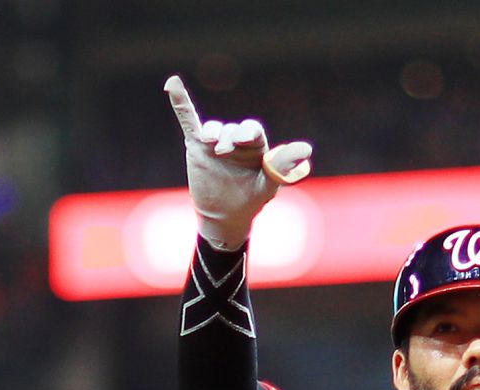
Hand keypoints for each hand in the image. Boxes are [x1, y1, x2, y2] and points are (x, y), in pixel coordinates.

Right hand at [165, 75, 313, 250]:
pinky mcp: (196, 146)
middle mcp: (236, 141)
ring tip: (212, 144)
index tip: (245, 140)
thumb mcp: (269, 184)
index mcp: (256, 147)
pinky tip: (172, 83)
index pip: (253, 130)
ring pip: (213, 128)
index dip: (248, 131)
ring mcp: (215, 143)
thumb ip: (283, 166)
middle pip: (232, 128)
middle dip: (230, 136)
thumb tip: (307, 148)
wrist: (225, 216)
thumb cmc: (251, 199)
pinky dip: (180, 102)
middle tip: (225, 151)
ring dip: (213, 133)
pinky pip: (188, 120)